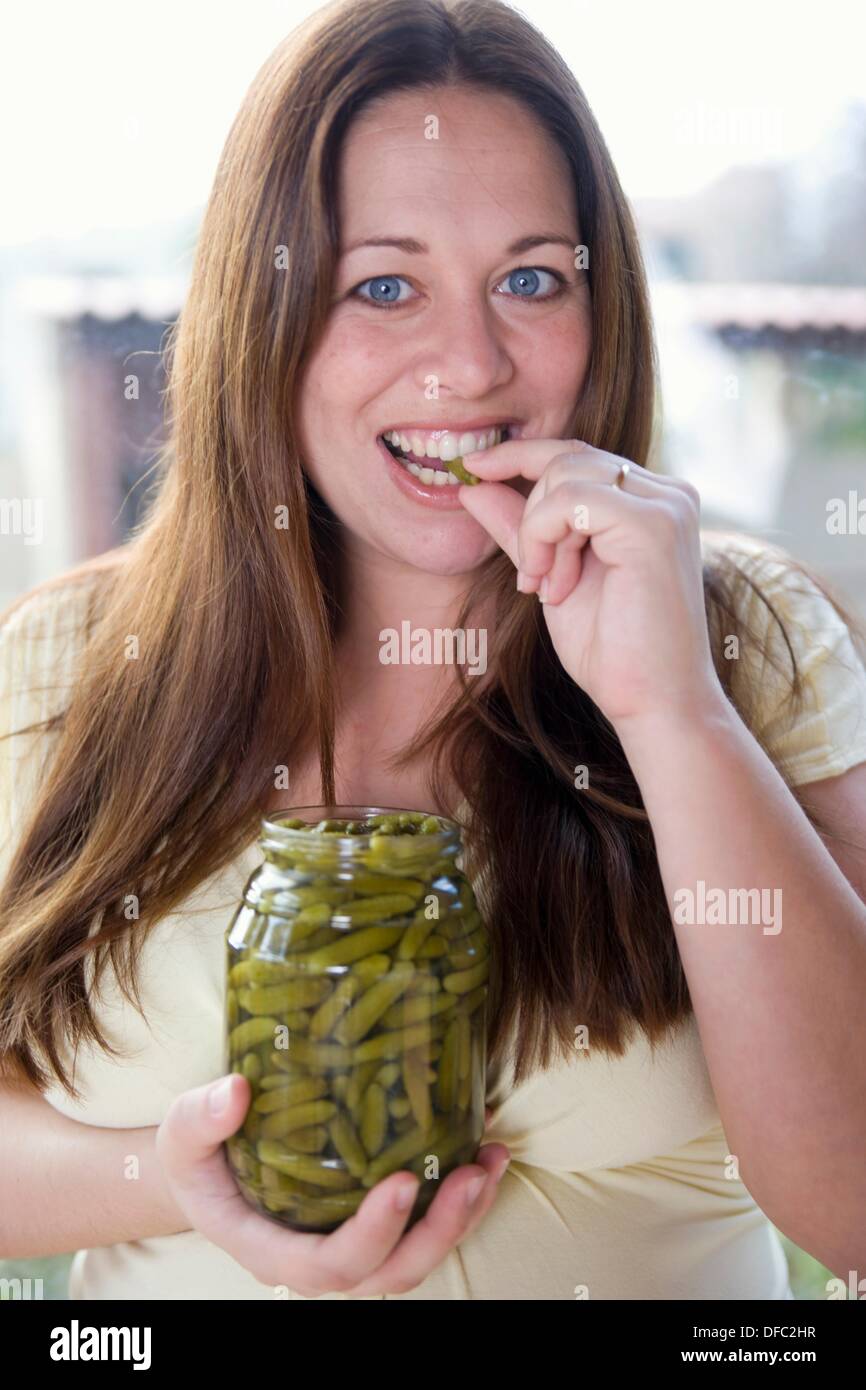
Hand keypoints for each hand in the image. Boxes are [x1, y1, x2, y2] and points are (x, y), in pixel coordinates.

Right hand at [156, 1075, 509, 1296]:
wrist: (210, 1172)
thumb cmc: (196, 1159)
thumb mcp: (181, 1138)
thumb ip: (201, 1119)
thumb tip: (236, 1092)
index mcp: (275, 1251)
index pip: (333, 1264)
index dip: (375, 1233)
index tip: (405, 1181)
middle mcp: (323, 1260)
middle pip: (393, 1271)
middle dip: (442, 1228)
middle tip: (473, 1173)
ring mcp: (356, 1244)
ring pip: (421, 1253)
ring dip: (466, 1214)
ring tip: (493, 1157)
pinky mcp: (378, 1220)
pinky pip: (429, 1222)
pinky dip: (465, 1192)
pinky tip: (486, 1141)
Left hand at [457, 439, 724, 729]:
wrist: (653, 703)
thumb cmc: (612, 651)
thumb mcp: (550, 576)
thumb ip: (519, 528)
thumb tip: (471, 485)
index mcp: (651, 501)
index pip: (576, 455)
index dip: (519, 454)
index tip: (471, 469)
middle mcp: (667, 494)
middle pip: (566, 459)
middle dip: (532, 517)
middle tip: (534, 580)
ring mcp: (665, 505)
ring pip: (564, 476)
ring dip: (537, 534)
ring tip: (550, 588)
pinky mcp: (654, 524)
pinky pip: (569, 501)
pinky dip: (544, 539)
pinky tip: (555, 586)